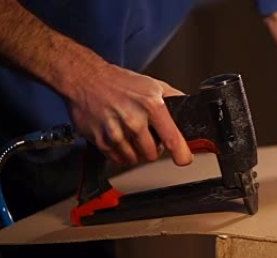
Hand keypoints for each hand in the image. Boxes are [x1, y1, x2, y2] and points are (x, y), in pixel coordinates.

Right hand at [68, 63, 192, 166]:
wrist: (86, 78)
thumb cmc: (120, 82)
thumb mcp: (153, 85)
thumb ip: (173, 98)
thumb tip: (190, 107)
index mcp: (151, 106)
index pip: (172, 139)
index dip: (181, 154)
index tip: (183, 159)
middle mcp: (134, 120)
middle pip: (152, 154)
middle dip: (152, 149)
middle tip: (147, 137)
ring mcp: (116, 132)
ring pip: (135, 159)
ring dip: (136, 152)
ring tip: (131, 136)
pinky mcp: (101, 140)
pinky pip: (118, 159)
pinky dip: (120, 154)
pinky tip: (119, 138)